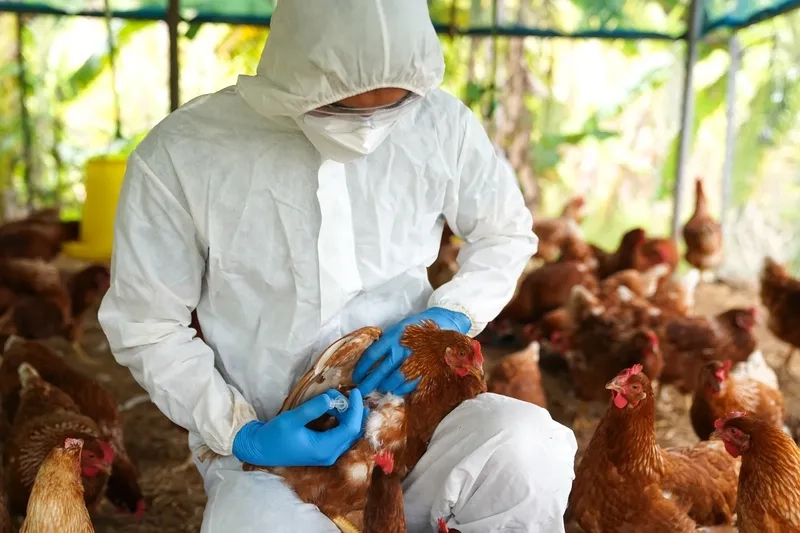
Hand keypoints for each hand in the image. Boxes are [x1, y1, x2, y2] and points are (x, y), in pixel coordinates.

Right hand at [232, 388, 367, 466]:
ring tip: (334, 398)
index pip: (350, 428)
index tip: (355, 391)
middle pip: (353, 431)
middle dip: (352, 410)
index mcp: (324, 449)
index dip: (356, 409)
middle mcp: (330, 454)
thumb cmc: (274, 435)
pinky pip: (341, 434)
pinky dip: (341, 420)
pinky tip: (335, 408)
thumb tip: (330, 398)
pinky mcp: (324, 450)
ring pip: (348, 433)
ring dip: (347, 414)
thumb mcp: (292, 419)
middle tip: (342, 393)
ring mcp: (328, 454)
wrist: (261, 449)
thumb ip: (312, 409)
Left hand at [353, 307, 470, 395]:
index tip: (356, 376)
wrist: (445, 325)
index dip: (362, 368)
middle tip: (360, 391)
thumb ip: (386, 343)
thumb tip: (370, 362)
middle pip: (380, 372)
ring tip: (379, 388)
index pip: (372, 355)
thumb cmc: (418, 328)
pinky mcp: (425, 370)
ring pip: (393, 381)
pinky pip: (408, 385)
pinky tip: (395, 389)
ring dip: (384, 387)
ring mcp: (415, 361)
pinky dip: (399, 389)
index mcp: (394, 336)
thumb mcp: (399, 329)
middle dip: (368, 384)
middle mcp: (403, 349)